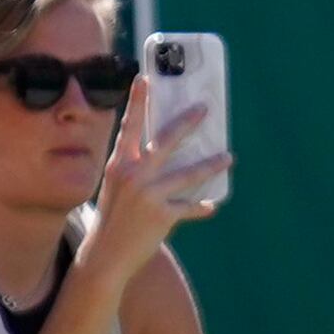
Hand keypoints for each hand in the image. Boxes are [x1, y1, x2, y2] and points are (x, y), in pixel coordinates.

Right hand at [89, 79, 227, 262]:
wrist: (105, 255)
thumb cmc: (113, 216)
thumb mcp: (117, 186)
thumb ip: (136, 167)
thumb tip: (167, 148)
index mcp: (118, 164)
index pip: (129, 127)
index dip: (138, 102)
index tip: (145, 78)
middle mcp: (132, 175)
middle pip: (166, 141)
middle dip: (188, 122)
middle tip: (205, 109)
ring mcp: (148, 195)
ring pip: (189, 174)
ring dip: (211, 165)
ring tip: (228, 157)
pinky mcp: (162, 215)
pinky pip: (190, 206)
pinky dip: (201, 207)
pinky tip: (212, 205)